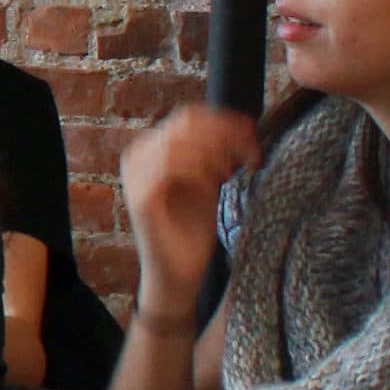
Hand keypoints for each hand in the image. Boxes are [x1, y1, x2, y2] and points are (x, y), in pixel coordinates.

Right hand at [118, 103, 260, 321]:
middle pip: (185, 124)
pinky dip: (200, 169)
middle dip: (225, 135)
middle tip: (252, 154)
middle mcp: (136, 156)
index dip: (225, 120)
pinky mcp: (140, 197)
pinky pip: (171, 166)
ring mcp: (135, 176)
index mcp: (150, 148)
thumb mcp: (208, 180)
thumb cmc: (192, 228)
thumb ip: (215, 152)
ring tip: (233, 171)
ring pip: (179, 141)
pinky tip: (217, 182)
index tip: (254, 132)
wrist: (178, 272)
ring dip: (215, 152)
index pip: (188, 117)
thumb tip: (243, 123)